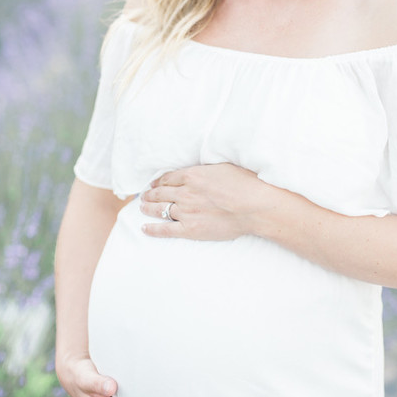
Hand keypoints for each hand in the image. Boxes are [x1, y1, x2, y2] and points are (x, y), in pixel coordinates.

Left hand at [139, 163, 266, 239]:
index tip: (154, 183)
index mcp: (192, 175)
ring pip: (159, 209)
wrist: (253, 207)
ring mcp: (186, 211)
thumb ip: (205, 170)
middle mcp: (185, 193)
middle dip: (150, 194)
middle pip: (160, 193)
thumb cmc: (244, 185)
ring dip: (148, 208)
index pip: (168, 178)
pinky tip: (145, 228)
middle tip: (144, 195)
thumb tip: (197, 171)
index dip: (159, 181)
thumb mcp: (222, 167)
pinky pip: (165, 229)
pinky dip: (153, 229)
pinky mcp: (190, 229)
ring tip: (142, 207)